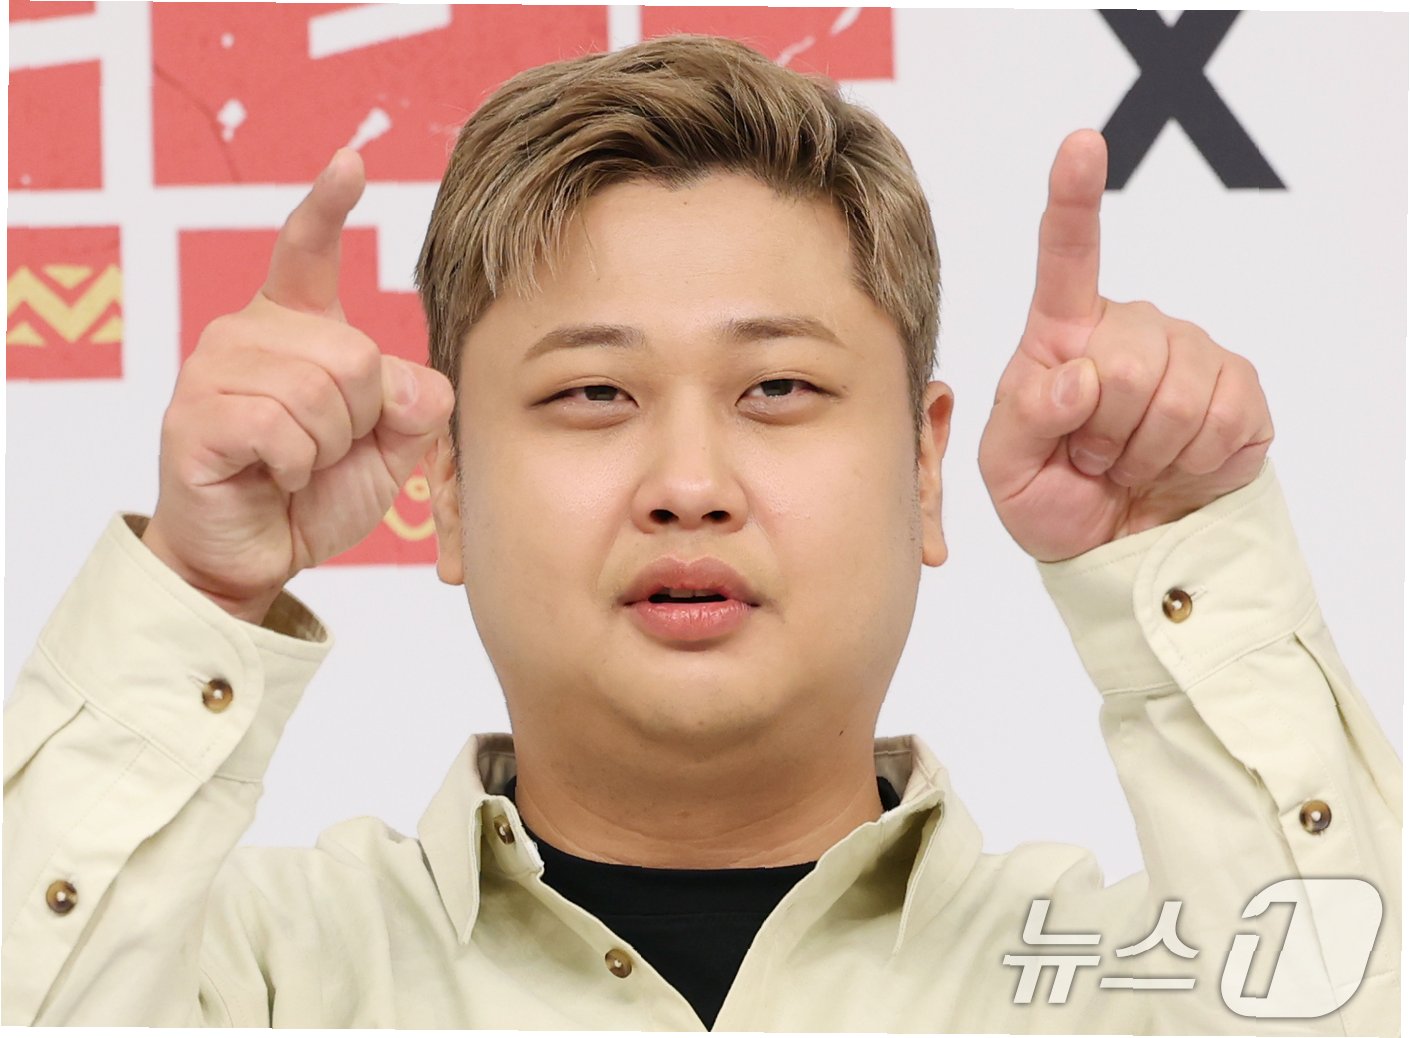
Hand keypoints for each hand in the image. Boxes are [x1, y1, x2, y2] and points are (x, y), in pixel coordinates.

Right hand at [142, 148, 453, 622]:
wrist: (258, 555)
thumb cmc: (316, 492)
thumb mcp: (388, 446)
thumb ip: (413, 404)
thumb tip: (416, 383)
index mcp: (296, 326)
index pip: (308, 250)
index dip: (329, 204)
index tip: (351, 161)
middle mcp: (248, 332)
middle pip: (356, 354)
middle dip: (362, 418)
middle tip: (327, 448)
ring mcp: (214, 369)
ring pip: (321, 392)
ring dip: (328, 446)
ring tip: (297, 463)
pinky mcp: (195, 416)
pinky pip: (282, 428)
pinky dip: (298, 466)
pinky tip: (274, 475)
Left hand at [977, 130, 1273, 562]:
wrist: (1117, 545)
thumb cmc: (1052, 492)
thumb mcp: (1008, 468)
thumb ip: (1024, 419)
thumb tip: (1077, 376)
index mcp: (1060, 333)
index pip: (1066, 257)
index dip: (1074, 199)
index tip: (1081, 145)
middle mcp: (1128, 326)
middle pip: (1128, 362)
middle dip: (1105, 432)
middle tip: (1093, 455)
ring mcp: (1188, 350)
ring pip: (1178, 397)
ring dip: (1146, 453)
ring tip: (1128, 461)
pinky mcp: (1239, 386)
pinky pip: (1225, 420)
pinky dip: (1194, 461)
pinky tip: (1175, 463)